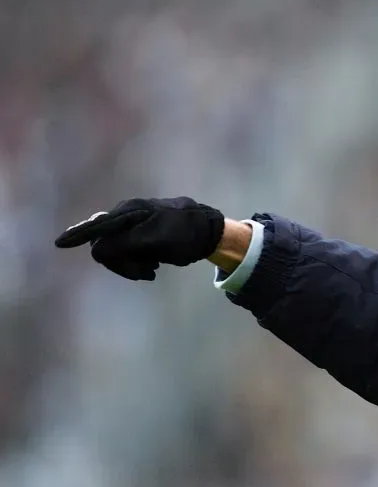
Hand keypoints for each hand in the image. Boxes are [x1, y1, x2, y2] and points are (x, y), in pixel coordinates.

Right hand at [55, 197, 224, 280]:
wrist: (208, 232)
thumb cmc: (184, 233)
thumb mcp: (156, 240)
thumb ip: (126, 243)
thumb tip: (98, 250)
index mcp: (129, 213)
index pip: (98, 226)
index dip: (78, 235)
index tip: (60, 244)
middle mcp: (127, 216)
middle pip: (107, 244)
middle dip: (121, 262)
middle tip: (146, 274)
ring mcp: (133, 226)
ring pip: (118, 252)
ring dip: (131, 265)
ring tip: (153, 270)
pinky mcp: (140, 235)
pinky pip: (128, 253)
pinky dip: (138, 263)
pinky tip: (154, 268)